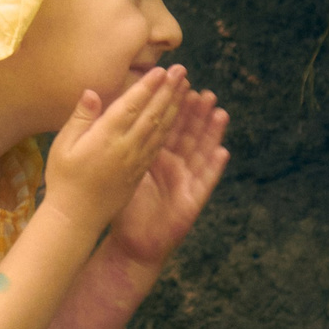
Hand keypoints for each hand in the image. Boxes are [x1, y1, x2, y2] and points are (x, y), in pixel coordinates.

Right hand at [44, 64, 187, 233]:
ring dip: (174, 107)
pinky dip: (170, 128)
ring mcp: (136, 161)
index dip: (148, 87)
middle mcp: (126, 147)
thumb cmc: (63, 180)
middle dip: (168, 90)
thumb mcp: (62, 146)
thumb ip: (80, 118)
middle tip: (181, 70)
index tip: (161, 70)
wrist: (76, 218)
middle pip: (152, 114)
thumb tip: (92, 92)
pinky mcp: (140, 172)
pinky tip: (176, 117)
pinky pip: (159, 146)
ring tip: (185, 88)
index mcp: (106, 138)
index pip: (131, 106)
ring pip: (160, 129)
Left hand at [105, 81, 228, 268]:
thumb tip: (106, 115)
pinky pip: (205, 183)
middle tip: (204, 91)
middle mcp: (173, 166)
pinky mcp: (191, 201)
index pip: (165, 125)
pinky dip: (214, 168)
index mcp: (154, 156)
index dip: (173, 105)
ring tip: (220, 113)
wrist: (130, 245)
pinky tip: (222, 152)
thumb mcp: (117, 171)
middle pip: (188, 135)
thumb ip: (116, 145)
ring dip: (212, 134)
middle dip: (197, 114)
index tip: (178, 83)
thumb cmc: (123, 209)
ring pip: (201, 153)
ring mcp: (185, 183)